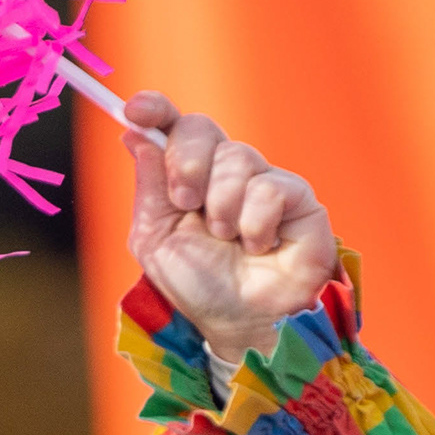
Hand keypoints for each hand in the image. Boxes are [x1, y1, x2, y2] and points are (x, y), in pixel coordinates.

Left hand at [122, 92, 339, 366]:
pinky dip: (255, 223)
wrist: (238, 323)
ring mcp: (264, 181)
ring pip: (237, 156)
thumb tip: (136, 135)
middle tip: (186, 201)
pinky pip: (270, 188)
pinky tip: (259, 247)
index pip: (174, 126)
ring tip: (228, 240)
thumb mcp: (155, 239)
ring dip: (222, 207)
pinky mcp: (300, 199)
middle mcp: (226, 172)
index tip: (135, 110)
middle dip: (186, 163)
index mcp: (190, 176)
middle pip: (201, 128)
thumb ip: (149, 187)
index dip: (156, 110)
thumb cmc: (199, 285)